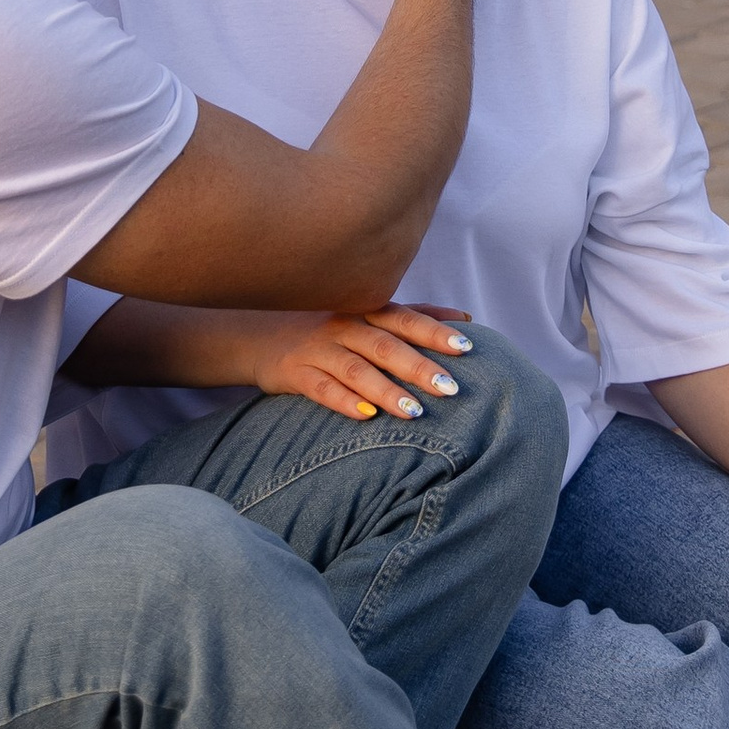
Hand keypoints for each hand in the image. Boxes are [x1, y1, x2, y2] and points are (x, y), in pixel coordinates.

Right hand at [249, 303, 475, 423]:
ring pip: (356, 369)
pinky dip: (345, 402)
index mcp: (366, 312)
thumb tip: (465, 318)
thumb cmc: (329, 328)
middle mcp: (344, 327)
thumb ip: (415, 316)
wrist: (260, 335)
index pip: (405, 319)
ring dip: (386, 390)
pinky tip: (367, 417)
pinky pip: (321, 389)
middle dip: (418, 366)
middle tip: (450, 388)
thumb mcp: (368, 316)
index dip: (435, 332)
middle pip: (385, 345)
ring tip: (415, 412)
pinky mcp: (296, 373)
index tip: (467, 347)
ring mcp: (318, 349)